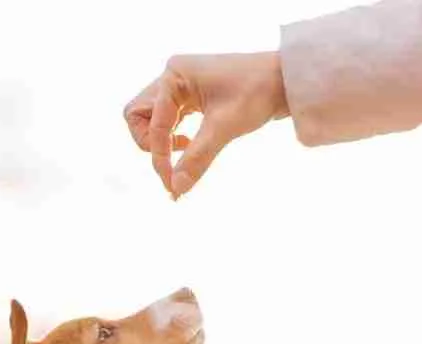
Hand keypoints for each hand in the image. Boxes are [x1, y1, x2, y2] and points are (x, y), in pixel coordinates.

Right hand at [124, 52, 287, 198]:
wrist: (284, 81)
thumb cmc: (256, 93)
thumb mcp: (224, 128)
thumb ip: (197, 159)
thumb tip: (176, 190)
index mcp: (175, 75)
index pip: (152, 123)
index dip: (159, 156)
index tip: (171, 183)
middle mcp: (172, 76)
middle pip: (137, 117)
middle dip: (149, 144)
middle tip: (170, 162)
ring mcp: (179, 85)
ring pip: (147, 119)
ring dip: (158, 142)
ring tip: (182, 151)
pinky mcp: (188, 96)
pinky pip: (165, 121)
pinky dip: (170, 138)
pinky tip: (187, 145)